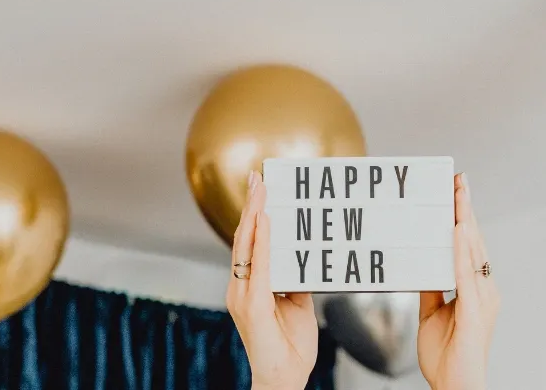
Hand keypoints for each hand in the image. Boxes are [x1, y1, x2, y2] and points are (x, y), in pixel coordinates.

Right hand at [227, 171, 318, 389]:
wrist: (283, 380)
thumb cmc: (290, 347)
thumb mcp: (298, 305)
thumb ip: (296, 281)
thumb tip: (305, 259)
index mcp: (249, 288)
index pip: (250, 244)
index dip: (254, 216)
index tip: (262, 190)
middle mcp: (240, 288)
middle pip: (243, 238)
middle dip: (251, 206)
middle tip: (258, 176)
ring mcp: (242, 296)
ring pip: (246, 246)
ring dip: (254, 214)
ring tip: (261, 189)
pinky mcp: (251, 305)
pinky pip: (257, 265)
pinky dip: (261, 241)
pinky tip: (265, 221)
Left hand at [417, 173, 499, 389]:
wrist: (455, 386)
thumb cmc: (446, 356)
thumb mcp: (433, 314)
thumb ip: (432, 289)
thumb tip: (423, 267)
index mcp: (476, 290)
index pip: (469, 246)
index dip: (463, 218)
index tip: (455, 192)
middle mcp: (484, 290)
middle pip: (475, 241)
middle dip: (466, 209)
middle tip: (458, 180)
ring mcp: (483, 299)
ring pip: (473, 251)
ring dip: (465, 220)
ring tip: (457, 194)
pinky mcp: (475, 310)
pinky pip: (466, 274)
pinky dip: (461, 250)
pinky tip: (457, 230)